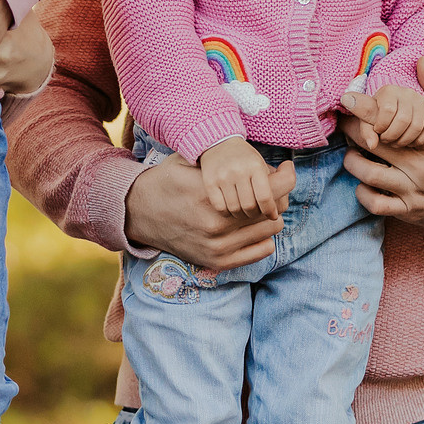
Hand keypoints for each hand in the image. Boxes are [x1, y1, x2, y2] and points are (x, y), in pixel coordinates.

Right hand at [125, 152, 294, 269]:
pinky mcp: (216, 261)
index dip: (286, 178)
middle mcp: (216, 223)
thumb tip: (267, 164)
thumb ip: (225, 162)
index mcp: (213, 194)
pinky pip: (261, 251)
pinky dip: (263, 238)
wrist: (137, 213)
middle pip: (273, 210)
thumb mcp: (191, 162)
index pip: (269, 189)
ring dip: (269, 217)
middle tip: (271, 188)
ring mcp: (217, 246)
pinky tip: (253, 227)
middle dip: (276, 196)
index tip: (286, 171)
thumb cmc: (167, 182)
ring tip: (260, 206)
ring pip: (270, 231)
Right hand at [196, 136, 284, 218]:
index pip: (265, 197)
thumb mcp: (262, 165)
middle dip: (255, 214)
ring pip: (234, 208)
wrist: (220, 143)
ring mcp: (222, 177)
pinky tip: (230, 209)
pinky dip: (226, 213)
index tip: (272, 215)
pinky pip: (220, 207)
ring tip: (243, 212)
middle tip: (256, 213)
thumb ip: (273, 186)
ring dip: (241, 215)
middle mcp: (239, 171)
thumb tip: (275, 215)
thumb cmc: (246, 159)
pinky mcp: (210, 182)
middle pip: (249, 205)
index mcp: (255, 166)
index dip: (269, 210)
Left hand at [339, 62, 423, 233]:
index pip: (388, 121)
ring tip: (355, 151)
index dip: (363, 109)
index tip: (348, 100)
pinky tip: (367, 180)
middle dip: (352, 131)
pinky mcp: (413, 212)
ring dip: (353, 160)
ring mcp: (415, 191)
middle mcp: (420, 167)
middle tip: (347, 123)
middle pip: (369, 145)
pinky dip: (362, 192)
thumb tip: (420, 62)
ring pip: (366, 175)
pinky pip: (375, 206)